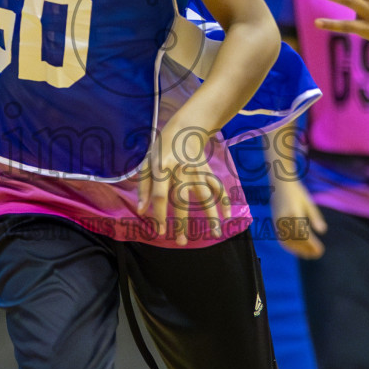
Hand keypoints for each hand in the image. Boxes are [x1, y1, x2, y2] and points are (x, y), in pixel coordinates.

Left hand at [138, 126, 230, 246]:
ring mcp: (197, 170)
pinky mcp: (207, 170)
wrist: (186, 127)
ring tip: (215, 233)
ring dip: (211, 215)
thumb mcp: (146, 162)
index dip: (159, 214)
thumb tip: (141, 210)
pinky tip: (228, 215)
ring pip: (206, 195)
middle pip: (183, 199)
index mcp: (162, 168)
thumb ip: (143, 187)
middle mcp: (180, 170)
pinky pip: (217, 186)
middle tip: (183, 241)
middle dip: (183, 222)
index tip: (161, 232)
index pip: (160, 195)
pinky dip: (225, 200)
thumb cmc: (161, 148)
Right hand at [271, 178, 326, 258]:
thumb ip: (315, 217)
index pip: (304, 233)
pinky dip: (290, 247)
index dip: (312, 244)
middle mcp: (284, 219)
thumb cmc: (298, 194)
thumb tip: (323, 231)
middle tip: (317, 255)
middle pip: (296, 239)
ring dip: (298, 250)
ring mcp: (278, 222)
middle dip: (307, 249)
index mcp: (295, 213)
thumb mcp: (309, 203)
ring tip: (309, 255)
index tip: (320, 250)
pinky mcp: (275, 224)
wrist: (280, 185)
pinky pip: (281, 239)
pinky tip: (298, 250)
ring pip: (288, 241)